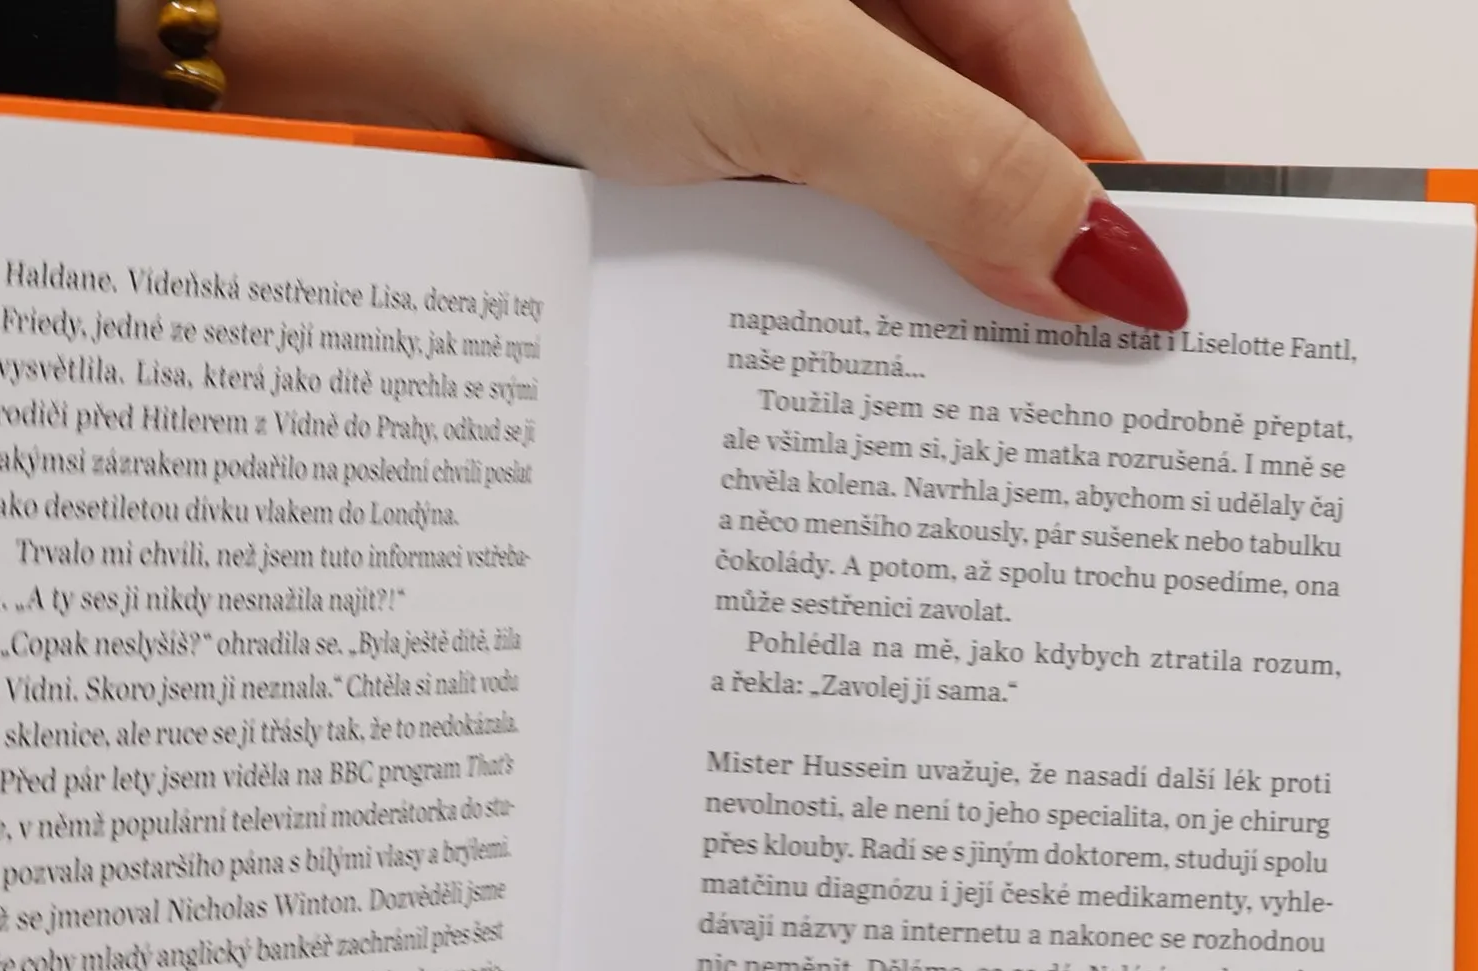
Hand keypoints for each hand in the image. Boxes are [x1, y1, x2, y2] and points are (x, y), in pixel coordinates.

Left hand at [128, 0, 1184, 327]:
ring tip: (911, 421)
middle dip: (990, 283)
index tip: (1141, 332)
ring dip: (876, 310)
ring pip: (860, 215)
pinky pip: (763, 243)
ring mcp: (745, 86)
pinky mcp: (667, 155)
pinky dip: (780, 309)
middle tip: (1034, 418)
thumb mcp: (785, 76)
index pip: (1052, 89)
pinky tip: (787, 379)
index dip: (1098, 209)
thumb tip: (1109, 265)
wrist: (337, 9)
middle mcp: (832, 13)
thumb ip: (954, 167)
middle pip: (963, 159)